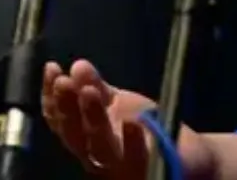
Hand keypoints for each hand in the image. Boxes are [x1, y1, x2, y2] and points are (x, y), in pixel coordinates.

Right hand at [42, 60, 217, 177]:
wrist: (186, 154)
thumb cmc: (146, 128)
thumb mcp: (117, 104)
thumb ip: (96, 88)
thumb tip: (77, 66)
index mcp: (85, 138)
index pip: (60, 119)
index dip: (51, 96)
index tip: (51, 68)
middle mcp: (94, 155)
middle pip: (74, 134)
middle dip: (67, 106)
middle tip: (65, 80)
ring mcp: (118, 166)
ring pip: (99, 146)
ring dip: (93, 119)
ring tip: (90, 92)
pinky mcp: (145, 171)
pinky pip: (136, 158)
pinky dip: (132, 142)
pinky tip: (131, 122)